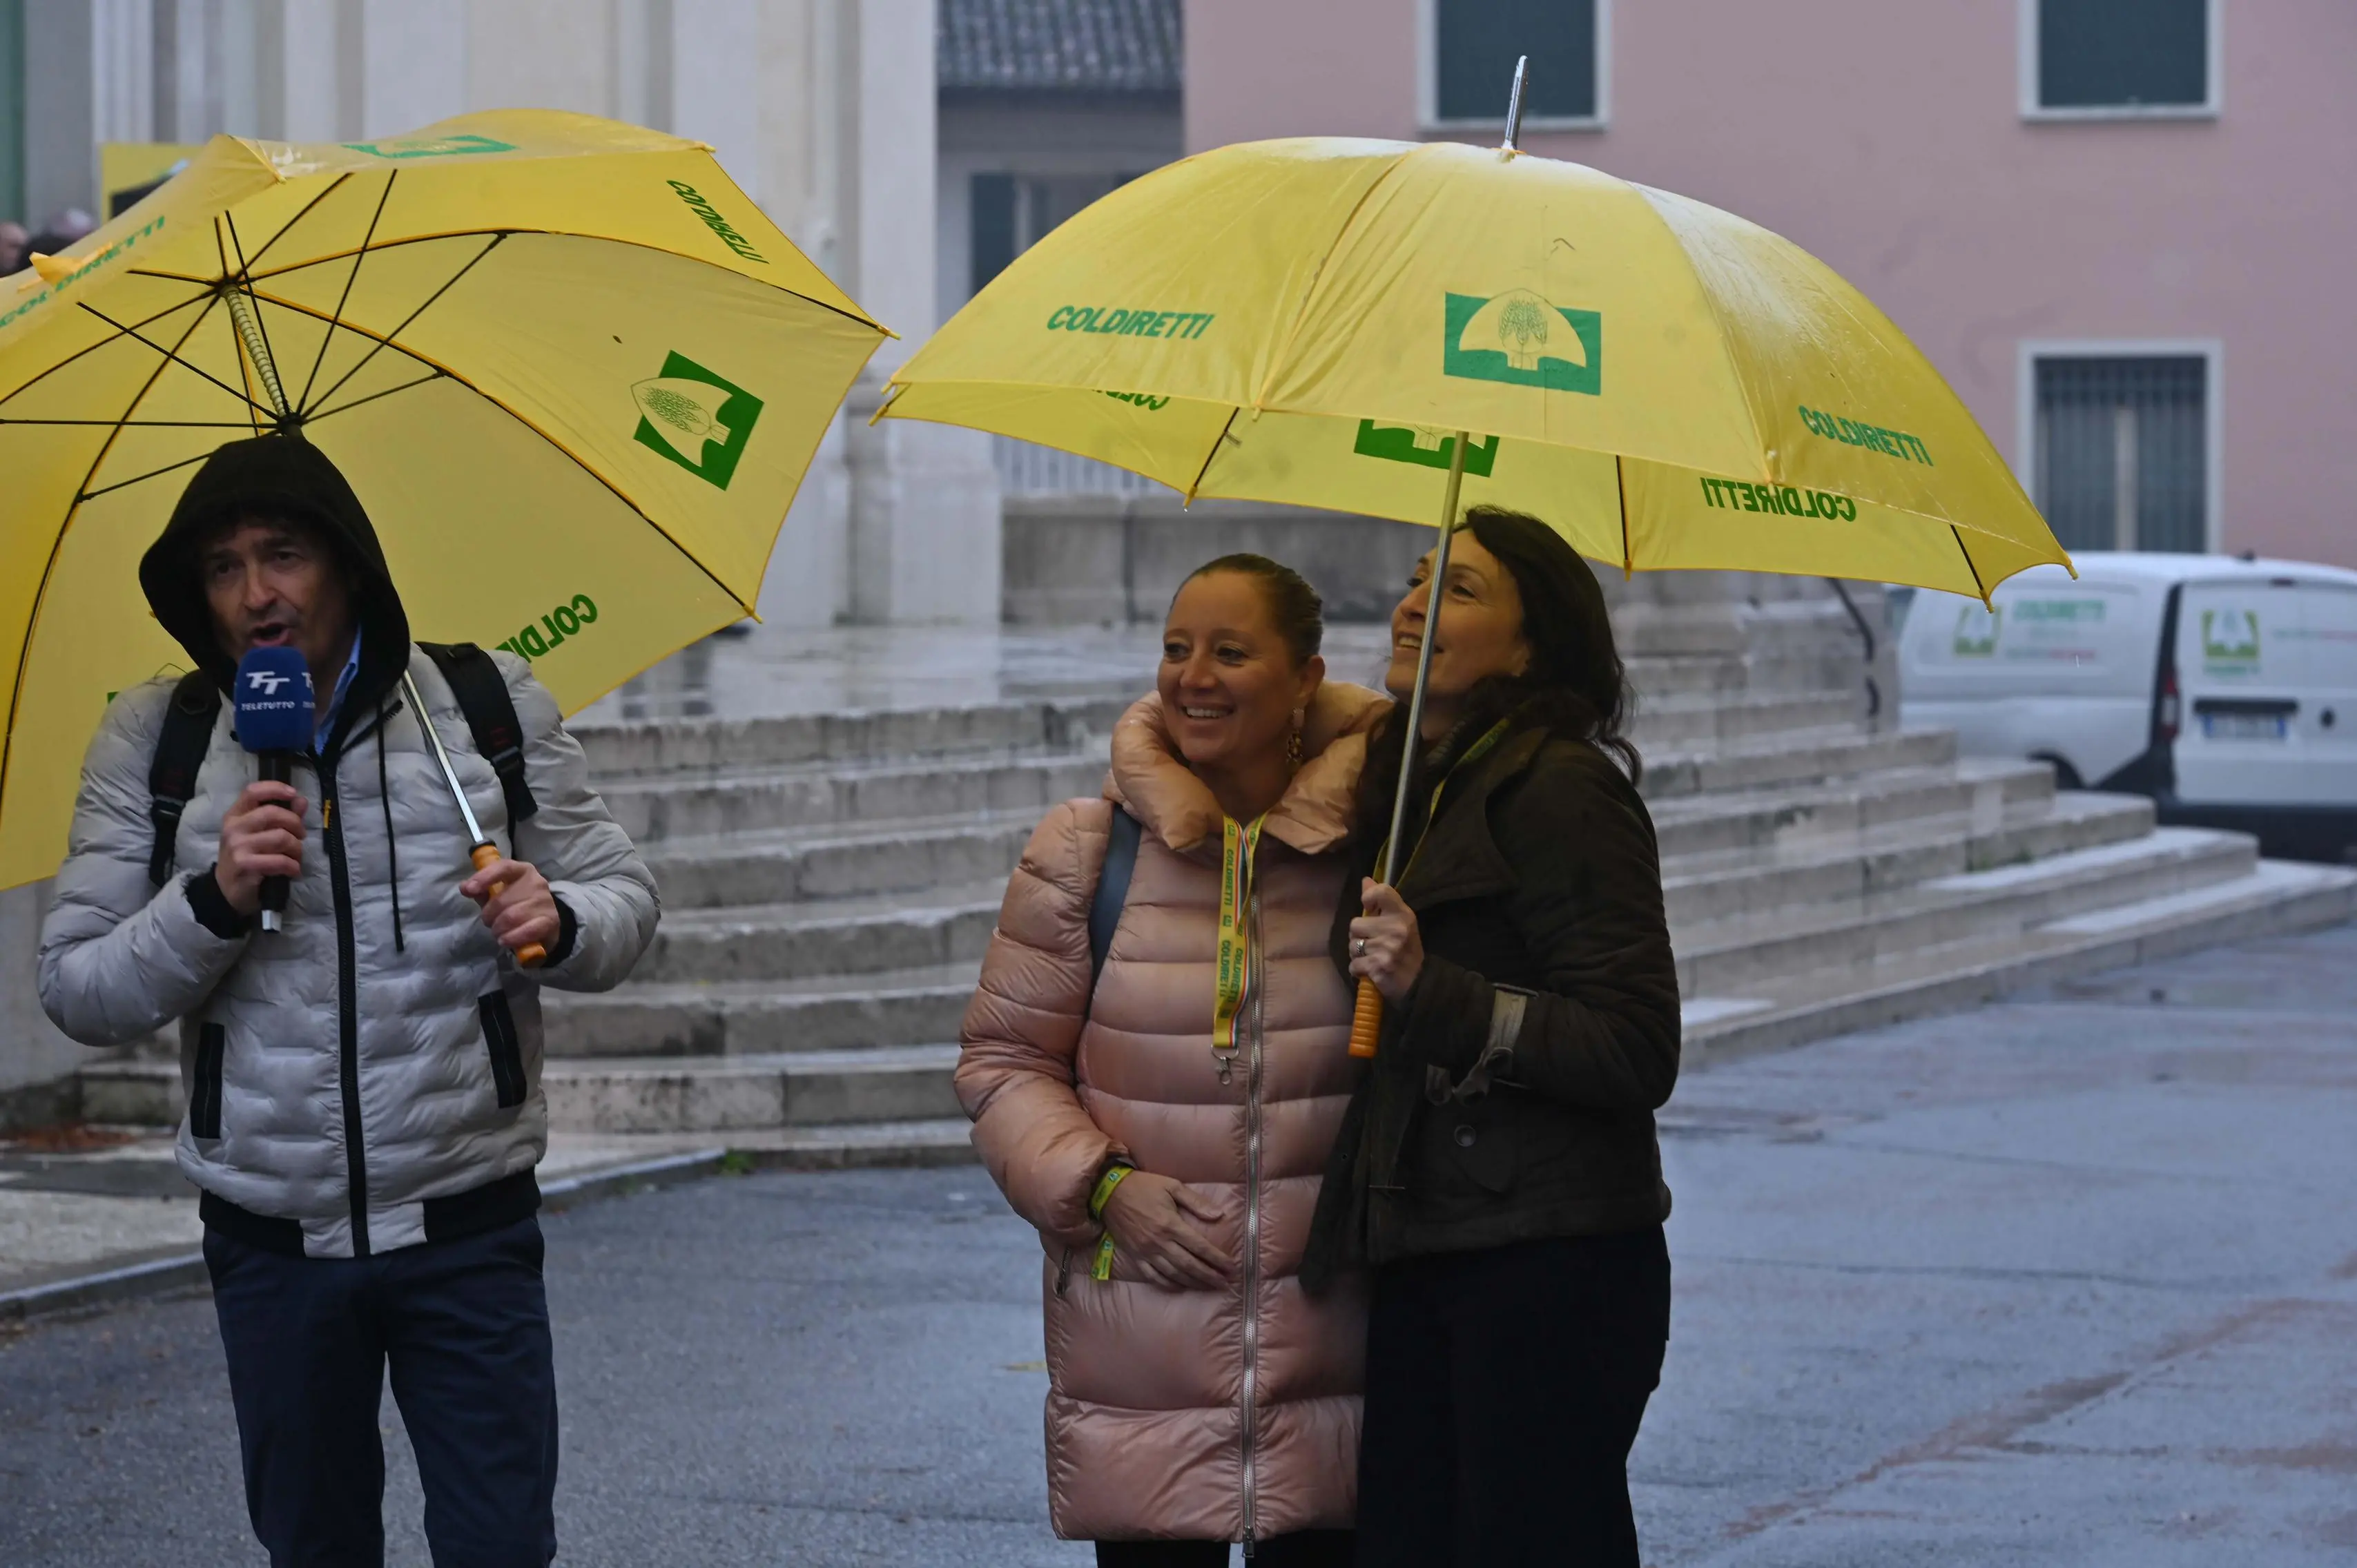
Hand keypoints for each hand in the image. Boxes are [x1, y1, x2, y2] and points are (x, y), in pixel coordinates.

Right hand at [216, 782, 306, 915]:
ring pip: (281, 837)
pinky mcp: (244, 865)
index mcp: (235, 815)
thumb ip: (282, 816)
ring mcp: (237, 846)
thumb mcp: (260, 834)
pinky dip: (293, 866)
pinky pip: (279, 860)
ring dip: (296, 848)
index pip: (252, 791)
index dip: (275, 788)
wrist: (227, 890)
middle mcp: (233, 828)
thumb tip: (301, 800)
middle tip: (300, 836)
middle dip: (295, 824)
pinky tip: (293, 870)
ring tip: (296, 857)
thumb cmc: (247, 858)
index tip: (293, 794)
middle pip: (272, 813)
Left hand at [460, 856, 559, 958]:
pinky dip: (512, 938)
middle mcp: (537, 882)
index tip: (469, 890)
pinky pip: (526, 930)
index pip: (503, 868)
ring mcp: (545, 901)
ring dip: (499, 929)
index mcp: (522, 871)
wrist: (545, 924)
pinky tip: (505, 941)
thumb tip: (465, 888)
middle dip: (489, 916)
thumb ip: (481, 891)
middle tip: (490, 923)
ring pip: (512, 917)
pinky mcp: (551, 921)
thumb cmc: (517, 905)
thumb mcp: (498, 895)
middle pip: (502, 900)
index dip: (484, 877)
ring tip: (498, 933)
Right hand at [1098, 1171, 1229, 1290]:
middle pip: (1190, 1265)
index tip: (1232, 1267)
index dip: (1218, 1259)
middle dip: (1210, 1276)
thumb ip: (1195, 1202)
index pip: (1200, 1247)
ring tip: (1209, 1287)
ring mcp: (1146, 1252)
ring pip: (1174, 1274)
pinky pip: (1153, 1276)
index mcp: (1171, 1224)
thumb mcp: (1171, 1186)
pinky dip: (1168, 1284)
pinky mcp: (1135, 1256)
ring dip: (1193, 1283)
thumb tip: (1218, 1215)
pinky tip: (1180, 1287)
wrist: (1108, 1192)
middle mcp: (1160, 1242)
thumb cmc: (1143, 1186)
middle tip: (1225, 1283)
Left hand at [1349, 879, 1423, 1004]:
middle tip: (1373, 944)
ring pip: (1352, 946)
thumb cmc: (1406, 949)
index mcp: (1403, 914)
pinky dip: (1358, 970)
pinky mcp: (1378, 967)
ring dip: (1358, 955)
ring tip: (1373, 957)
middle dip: (1359, 936)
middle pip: (1355, 924)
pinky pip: (1353, 965)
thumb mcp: (1400, 922)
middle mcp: (1396, 929)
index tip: (1370, 909)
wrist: (1419, 982)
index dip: (1368, 898)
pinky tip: (1370, 970)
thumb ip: (1382, 901)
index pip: (1380, 892)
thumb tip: (1366, 880)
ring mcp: (1387, 949)